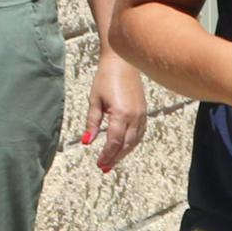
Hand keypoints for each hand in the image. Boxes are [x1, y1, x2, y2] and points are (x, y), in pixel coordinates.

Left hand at [86, 50, 148, 170]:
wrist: (123, 63)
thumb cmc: (106, 78)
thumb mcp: (94, 100)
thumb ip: (92, 123)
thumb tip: (87, 141)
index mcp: (120, 113)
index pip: (114, 141)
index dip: (106, 154)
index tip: (99, 163)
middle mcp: (134, 116)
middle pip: (125, 144)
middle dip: (115, 157)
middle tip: (104, 167)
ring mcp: (141, 114)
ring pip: (134, 141)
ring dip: (124, 152)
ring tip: (113, 160)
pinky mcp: (144, 112)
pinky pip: (140, 133)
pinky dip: (132, 143)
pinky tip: (124, 147)